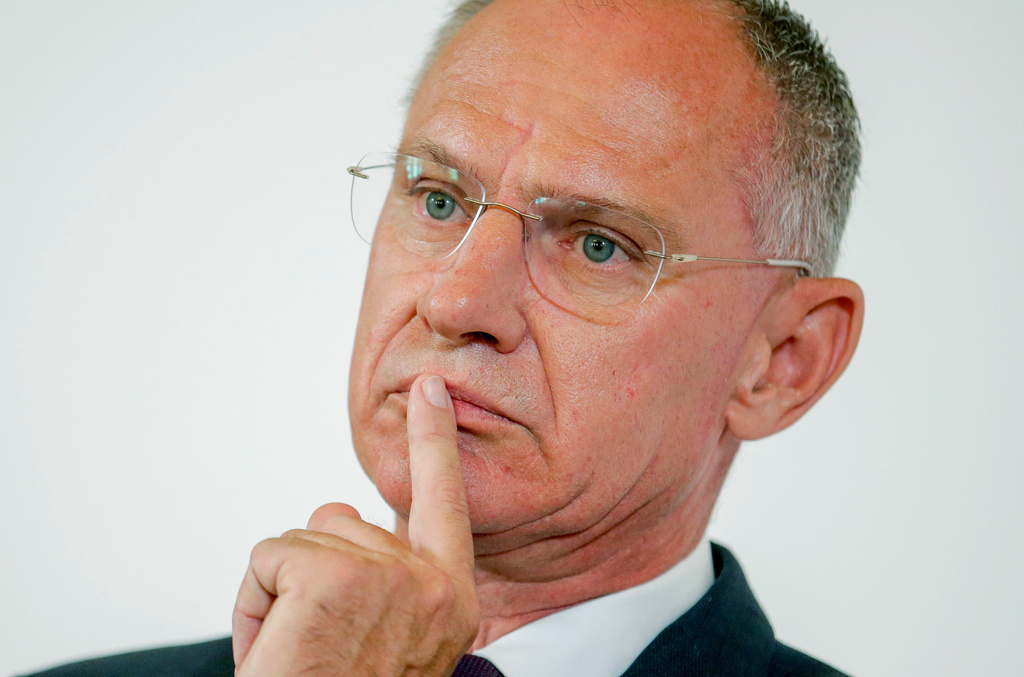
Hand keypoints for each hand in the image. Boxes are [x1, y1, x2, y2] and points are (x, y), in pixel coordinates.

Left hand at [232, 374, 478, 675]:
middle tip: (318, 643)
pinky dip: (253, 602)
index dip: (434, 441)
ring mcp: (388, 573)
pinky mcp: (335, 573)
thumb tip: (341, 510)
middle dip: (311, 570)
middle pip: (343, 519)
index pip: (445, 501)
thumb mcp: (391, 640)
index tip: (430, 388)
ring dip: (281, 593)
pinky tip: (278, 650)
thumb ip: (383, 572)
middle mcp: (431, 581)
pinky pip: (268, 555)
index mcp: (450, 596)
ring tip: (299, 654)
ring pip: (302, 538)